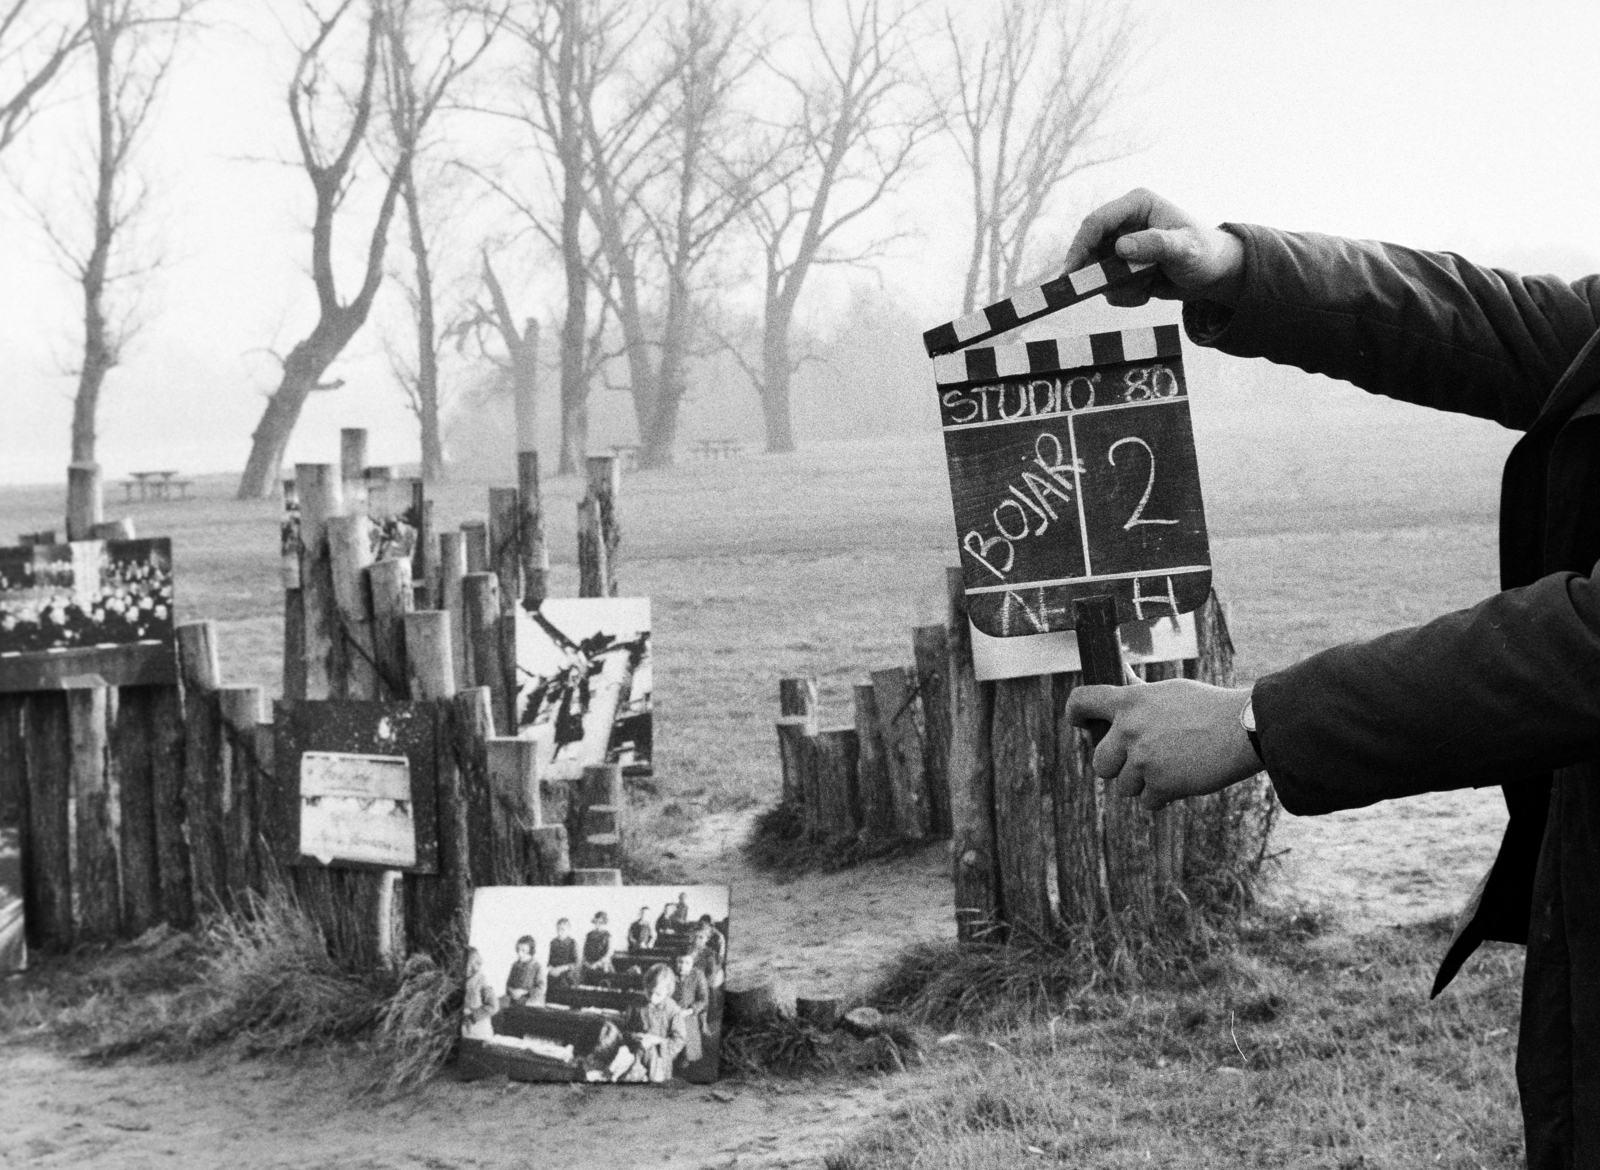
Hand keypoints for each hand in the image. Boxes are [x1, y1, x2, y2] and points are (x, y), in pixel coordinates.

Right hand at [1060, 188, 1244, 307]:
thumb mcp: (1184, 249)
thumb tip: (1120, 247)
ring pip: (1097, 273)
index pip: (1097, 222)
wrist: (1214, 274)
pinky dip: (1125, 295)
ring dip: (1119, 287)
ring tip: (1148, 286)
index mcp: (1137, 205)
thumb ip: (1155, 245)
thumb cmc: (1204, 253)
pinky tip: (1147, 291)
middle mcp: (1124, 222)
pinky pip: (1108, 287)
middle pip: (1091, 249)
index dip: (1079, 247)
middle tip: (1121, 289)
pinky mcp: (1122, 266)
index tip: (1071, 274)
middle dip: (1102, 274)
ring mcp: (1121, 245)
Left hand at [1064, 680, 1260, 810]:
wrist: (1244, 730)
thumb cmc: (1210, 707)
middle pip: (1099, 763)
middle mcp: (1129, 729)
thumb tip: (1122, 677)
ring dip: (1144, 784)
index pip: (1082, 701)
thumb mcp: (1170, 691)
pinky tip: (1183, 781)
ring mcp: (1143, 759)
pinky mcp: (1161, 784)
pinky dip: (1163, 797)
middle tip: (1139, 763)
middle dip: (1116, 768)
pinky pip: (1148, 801)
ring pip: (1125, 786)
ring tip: (1172, 768)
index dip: (1075, 713)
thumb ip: (1140, 693)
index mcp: (1130, 701)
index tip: (1078, 723)